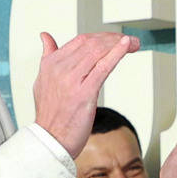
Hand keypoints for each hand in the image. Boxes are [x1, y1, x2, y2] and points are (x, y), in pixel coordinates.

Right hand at [30, 29, 140, 153]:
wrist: (50, 141)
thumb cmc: (50, 115)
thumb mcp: (42, 80)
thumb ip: (47, 56)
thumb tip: (45, 36)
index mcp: (50, 64)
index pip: (80, 41)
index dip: (102, 37)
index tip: (115, 40)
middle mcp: (59, 68)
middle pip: (91, 43)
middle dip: (114, 39)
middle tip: (131, 41)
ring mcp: (71, 80)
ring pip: (98, 51)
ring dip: (119, 44)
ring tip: (134, 44)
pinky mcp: (84, 93)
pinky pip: (103, 67)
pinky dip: (117, 53)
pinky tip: (127, 46)